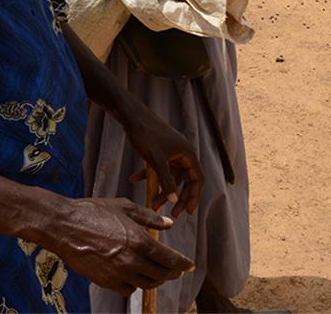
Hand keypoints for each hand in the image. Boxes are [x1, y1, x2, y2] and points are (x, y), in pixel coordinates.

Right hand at [47, 197, 193, 294]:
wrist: (64, 226)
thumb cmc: (93, 211)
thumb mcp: (125, 207)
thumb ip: (149, 217)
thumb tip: (169, 223)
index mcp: (139, 241)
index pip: (169, 259)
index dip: (182, 264)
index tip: (189, 266)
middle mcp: (131, 260)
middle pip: (160, 275)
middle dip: (171, 273)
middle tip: (175, 271)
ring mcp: (117, 273)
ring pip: (146, 285)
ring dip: (155, 280)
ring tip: (157, 274)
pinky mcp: (105, 281)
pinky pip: (127, 289)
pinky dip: (135, 285)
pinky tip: (134, 276)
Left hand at [123, 102, 203, 217]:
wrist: (132, 116)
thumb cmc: (146, 135)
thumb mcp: (156, 160)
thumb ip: (166, 181)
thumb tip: (174, 200)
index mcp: (188, 153)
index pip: (197, 179)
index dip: (194, 196)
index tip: (187, 212)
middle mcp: (183, 153)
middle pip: (186, 180)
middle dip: (179, 197)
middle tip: (174, 213)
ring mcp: (172, 152)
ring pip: (171, 177)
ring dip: (163, 190)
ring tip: (153, 204)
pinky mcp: (161, 151)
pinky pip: (159, 168)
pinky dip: (150, 176)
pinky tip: (134, 179)